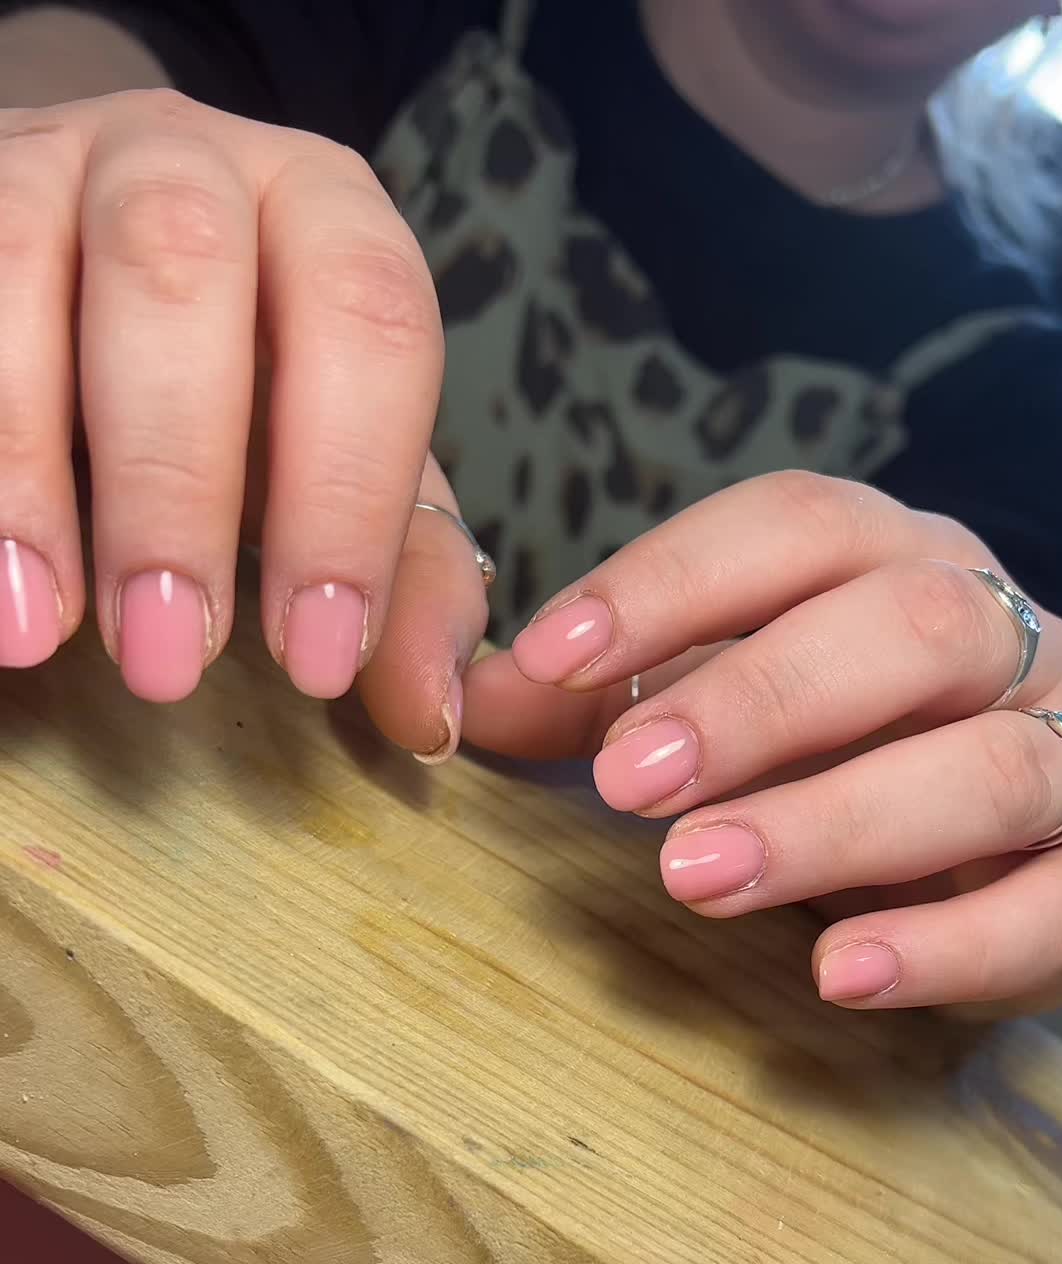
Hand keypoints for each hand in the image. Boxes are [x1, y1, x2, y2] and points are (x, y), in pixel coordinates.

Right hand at [0, 88, 485, 753]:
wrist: (85, 260)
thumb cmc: (236, 390)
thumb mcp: (332, 473)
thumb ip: (400, 580)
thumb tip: (432, 717)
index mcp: (326, 214)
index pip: (370, 322)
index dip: (347, 499)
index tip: (312, 662)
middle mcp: (187, 158)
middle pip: (183, 267)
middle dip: (175, 480)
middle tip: (167, 660)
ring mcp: (39, 162)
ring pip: (19, 264)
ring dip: (25, 465)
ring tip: (40, 630)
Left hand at [463, 472, 1061, 1012]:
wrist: (1027, 850)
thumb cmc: (854, 760)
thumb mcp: (730, 716)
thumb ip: (613, 702)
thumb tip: (476, 698)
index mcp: (899, 567)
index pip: (801, 527)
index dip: (676, 580)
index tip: (554, 654)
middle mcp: (1002, 638)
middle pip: (907, 626)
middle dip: (759, 698)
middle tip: (628, 782)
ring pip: (985, 766)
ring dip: (835, 822)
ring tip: (698, 878)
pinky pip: (1058, 902)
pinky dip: (951, 943)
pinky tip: (839, 971)